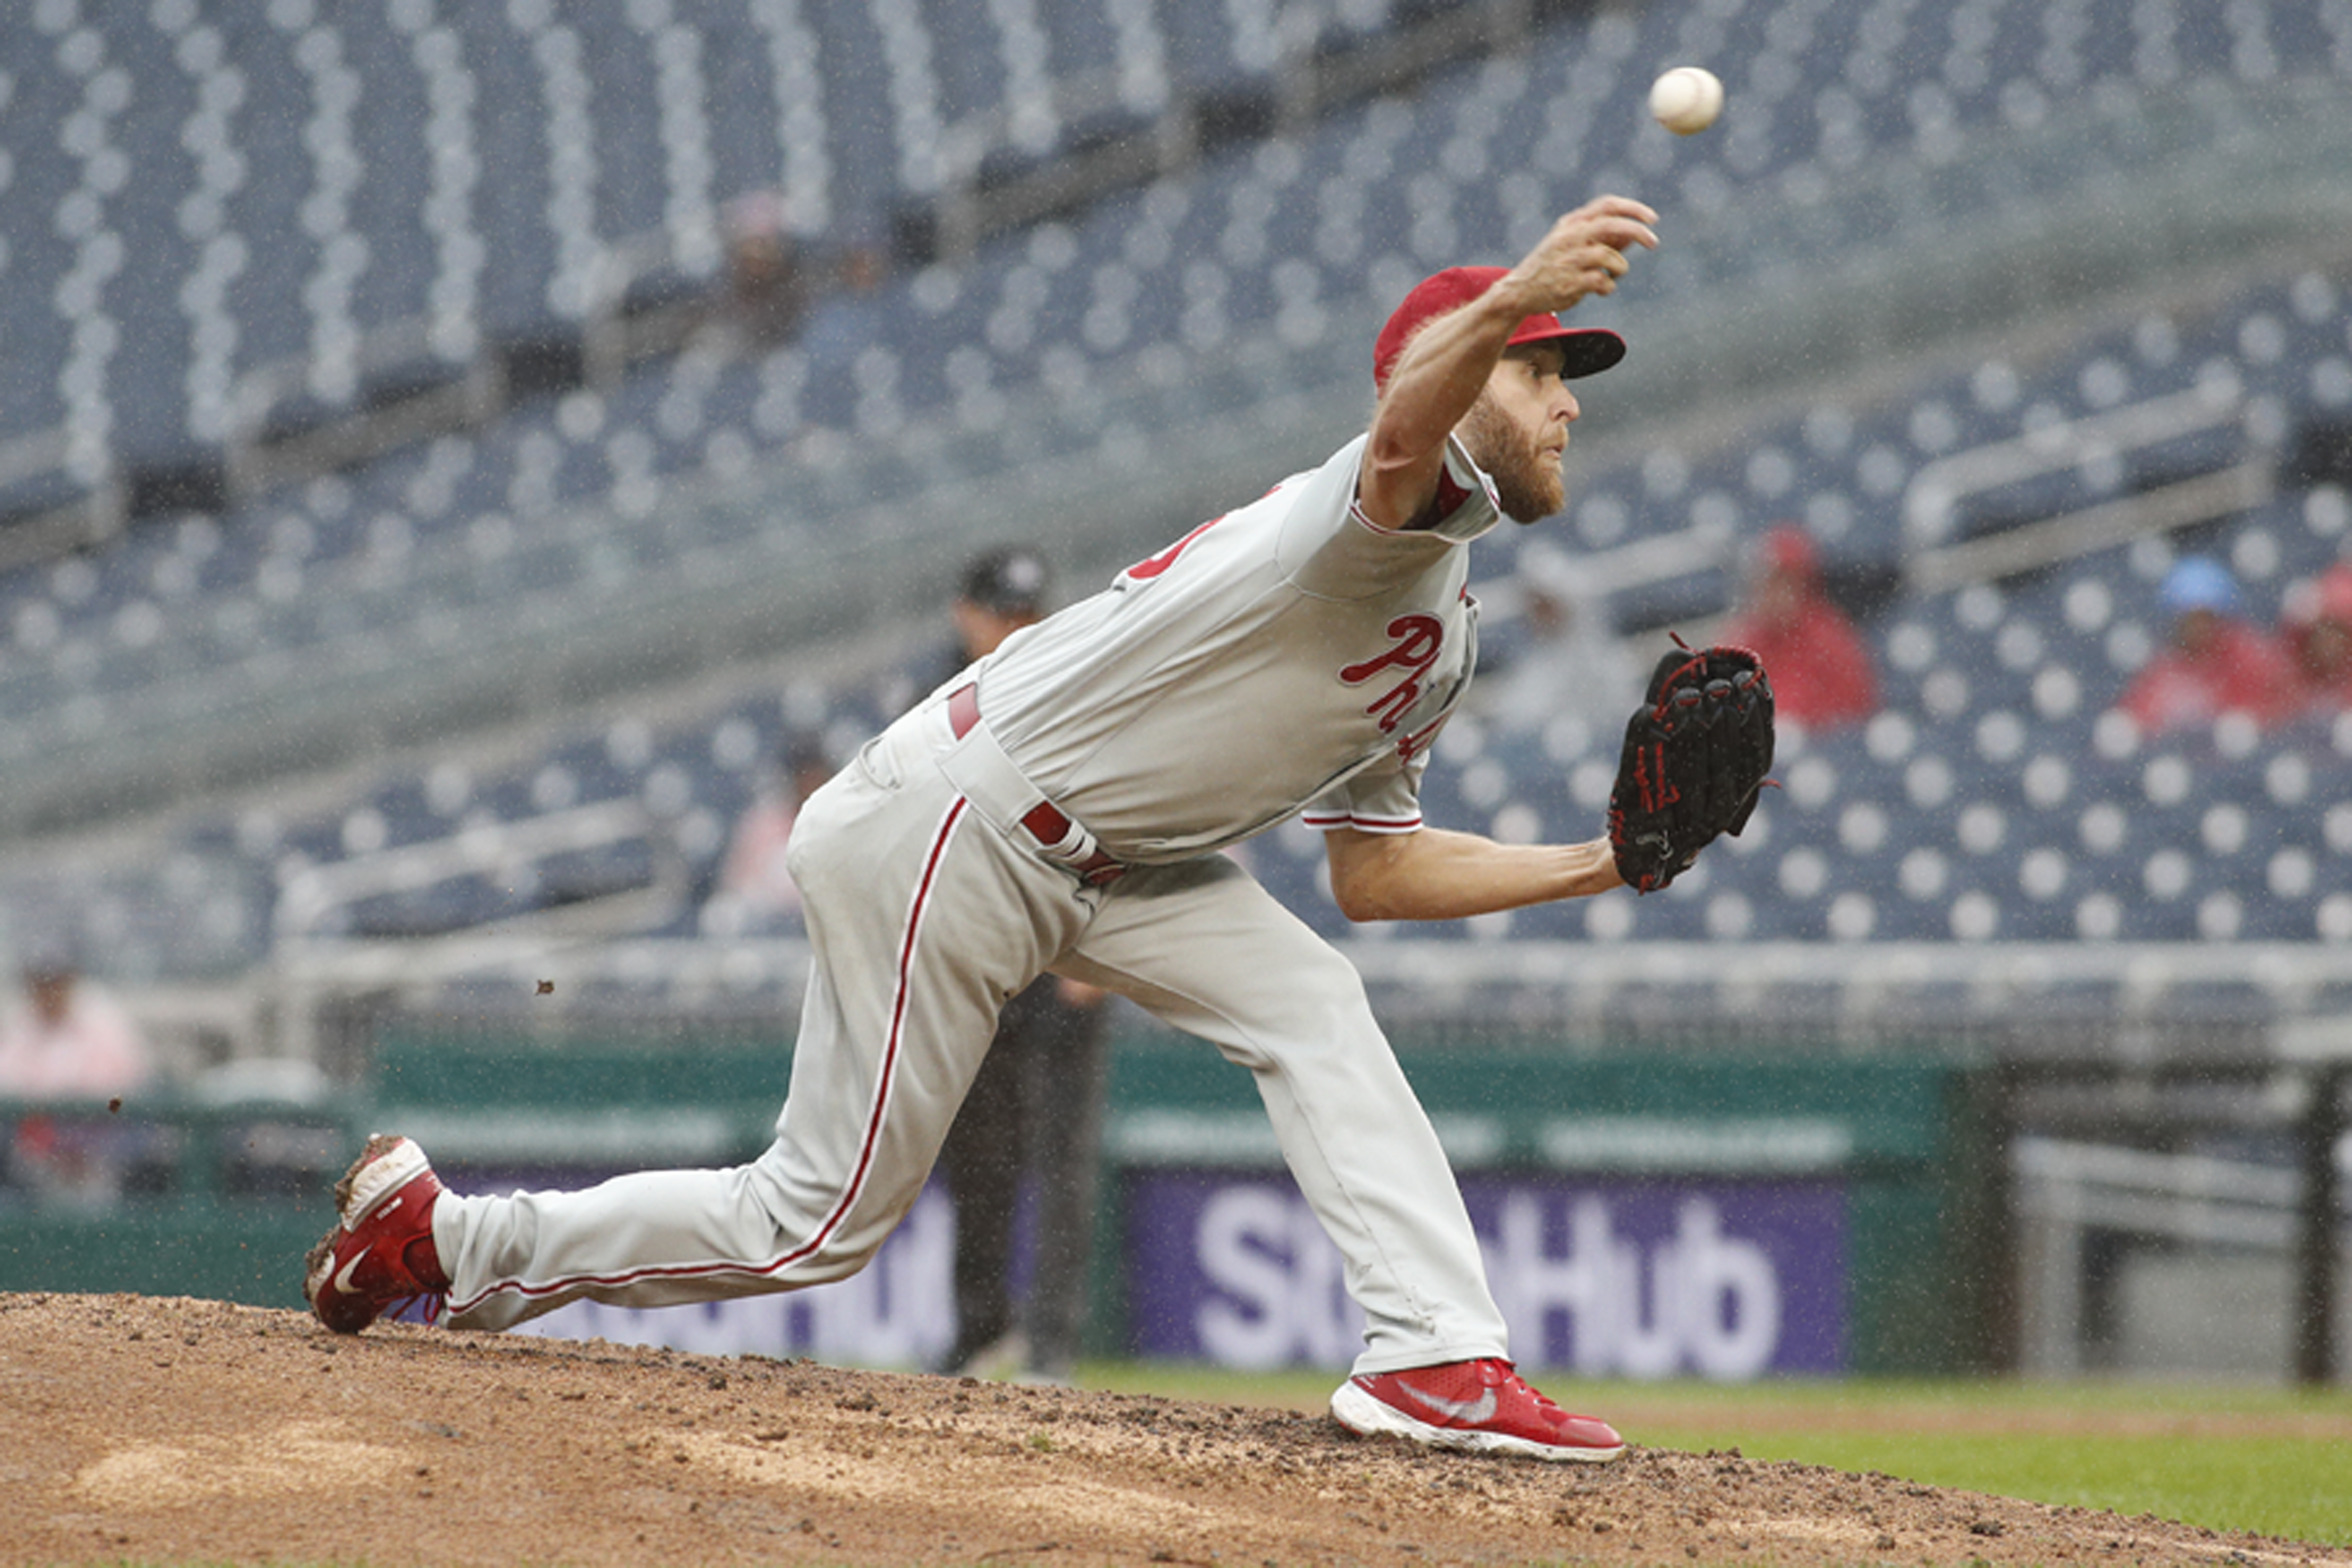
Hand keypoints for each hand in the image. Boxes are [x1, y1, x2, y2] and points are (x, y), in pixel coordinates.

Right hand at [1502, 196, 1658, 315]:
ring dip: (1620, 268)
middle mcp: (1570, 236)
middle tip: (1654, 242)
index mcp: (1572, 223)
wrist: (1520, 291)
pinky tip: (1601, 289)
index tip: (1652, 218)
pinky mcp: (1570, 282)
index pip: (1607, 205)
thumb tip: (1635, 234)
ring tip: (1612, 276)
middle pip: (1611, 224)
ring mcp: (1569, 259)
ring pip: (1610, 257)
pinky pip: (1604, 281)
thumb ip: (1605, 239)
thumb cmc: (1553, 266)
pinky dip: (1609, 286)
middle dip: (1637, 231)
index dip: (1633, 209)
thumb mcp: (1575, 245)